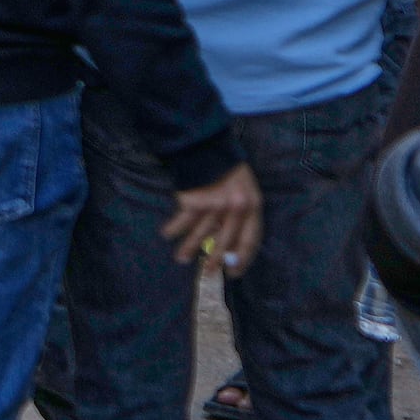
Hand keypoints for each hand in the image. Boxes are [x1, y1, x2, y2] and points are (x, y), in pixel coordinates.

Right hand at [162, 160, 261, 276]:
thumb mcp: (244, 191)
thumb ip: (239, 215)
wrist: (206, 147)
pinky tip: (167, 234)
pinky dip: (174, 229)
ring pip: (201, 234)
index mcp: (252, 206)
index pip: (251, 239)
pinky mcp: (194, 201)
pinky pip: (183, 221)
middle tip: (209, 272)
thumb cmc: (227, 171)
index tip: (234, 272)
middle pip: (225, 241)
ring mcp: (214, 205)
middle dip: (215, 259)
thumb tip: (226, 245)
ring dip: (189, 248)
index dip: (243, 259)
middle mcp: (235, 209)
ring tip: (181, 259)